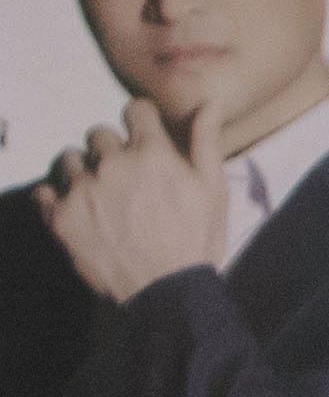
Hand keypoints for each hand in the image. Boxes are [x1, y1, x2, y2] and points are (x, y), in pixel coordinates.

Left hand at [38, 96, 230, 301]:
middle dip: (112, 152)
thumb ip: (206, 142)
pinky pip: (45, 190)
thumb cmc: (196, 242)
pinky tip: (80, 213)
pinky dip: (58, 198)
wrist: (168, 294)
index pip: (135, 110)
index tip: (145, 141)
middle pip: (99, 135)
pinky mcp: (59, 215)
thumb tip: (209, 102)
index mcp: (152, 153)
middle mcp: (112, 163)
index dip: (142, 124)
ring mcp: (82, 189)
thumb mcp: (214, 192)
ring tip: (100, 198)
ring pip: (70, 159)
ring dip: (83, 172)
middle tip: (126, 182)